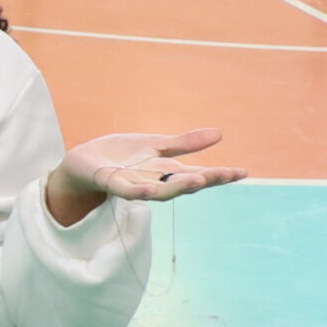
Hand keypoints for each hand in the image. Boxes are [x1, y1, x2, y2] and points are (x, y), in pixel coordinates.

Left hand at [47, 128, 245, 224]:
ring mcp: (134, 185)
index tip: (243, 172)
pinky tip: (149, 190)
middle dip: (205, 180)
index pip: (198, 175)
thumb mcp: (156, 146)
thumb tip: (219, 134)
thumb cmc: (121, 157)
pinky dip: (138, 191)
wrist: (83, 163)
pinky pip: (127, 191)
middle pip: (183, 184)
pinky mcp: (112, 184)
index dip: (220, 175)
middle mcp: (154, 182)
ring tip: (198, 181)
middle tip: (226, 175)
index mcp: (166, 172)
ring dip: (177, 187)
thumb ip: (184, 144)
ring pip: (159, 191)